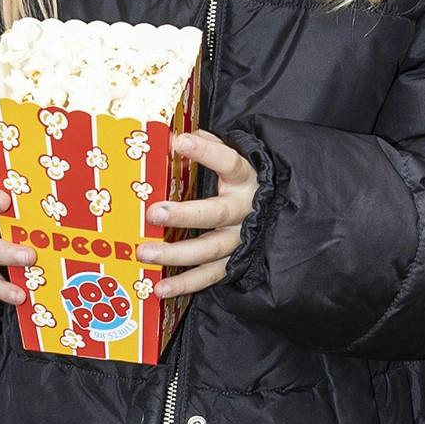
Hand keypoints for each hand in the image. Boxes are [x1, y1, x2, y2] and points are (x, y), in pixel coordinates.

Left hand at [140, 127, 257, 298]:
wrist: (280, 214)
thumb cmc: (245, 182)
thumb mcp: (235, 159)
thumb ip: (210, 145)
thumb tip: (173, 135)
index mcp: (246, 178)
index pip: (229, 162)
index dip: (206, 151)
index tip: (179, 142)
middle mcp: (246, 211)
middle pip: (216, 213)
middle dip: (183, 215)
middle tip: (153, 213)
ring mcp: (241, 240)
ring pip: (209, 249)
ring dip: (175, 254)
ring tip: (144, 252)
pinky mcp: (235, 263)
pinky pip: (210, 276)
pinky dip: (185, 284)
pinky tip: (159, 288)